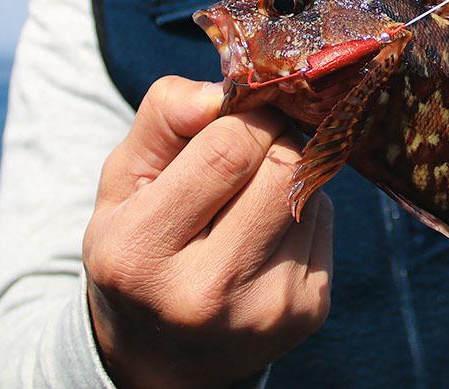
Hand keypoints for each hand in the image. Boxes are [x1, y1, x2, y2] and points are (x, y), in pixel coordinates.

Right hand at [83, 76, 333, 387]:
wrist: (165, 358)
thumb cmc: (139, 248)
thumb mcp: (123, 181)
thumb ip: (163, 118)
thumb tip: (225, 90)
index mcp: (141, 253)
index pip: (229, 148)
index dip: (240, 117)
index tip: (229, 119)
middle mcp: (207, 292)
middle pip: (281, 165)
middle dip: (269, 138)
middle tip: (244, 150)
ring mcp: (266, 308)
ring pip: (309, 188)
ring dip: (285, 174)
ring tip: (245, 202)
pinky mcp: (309, 311)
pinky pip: (325, 220)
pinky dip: (300, 209)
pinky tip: (264, 233)